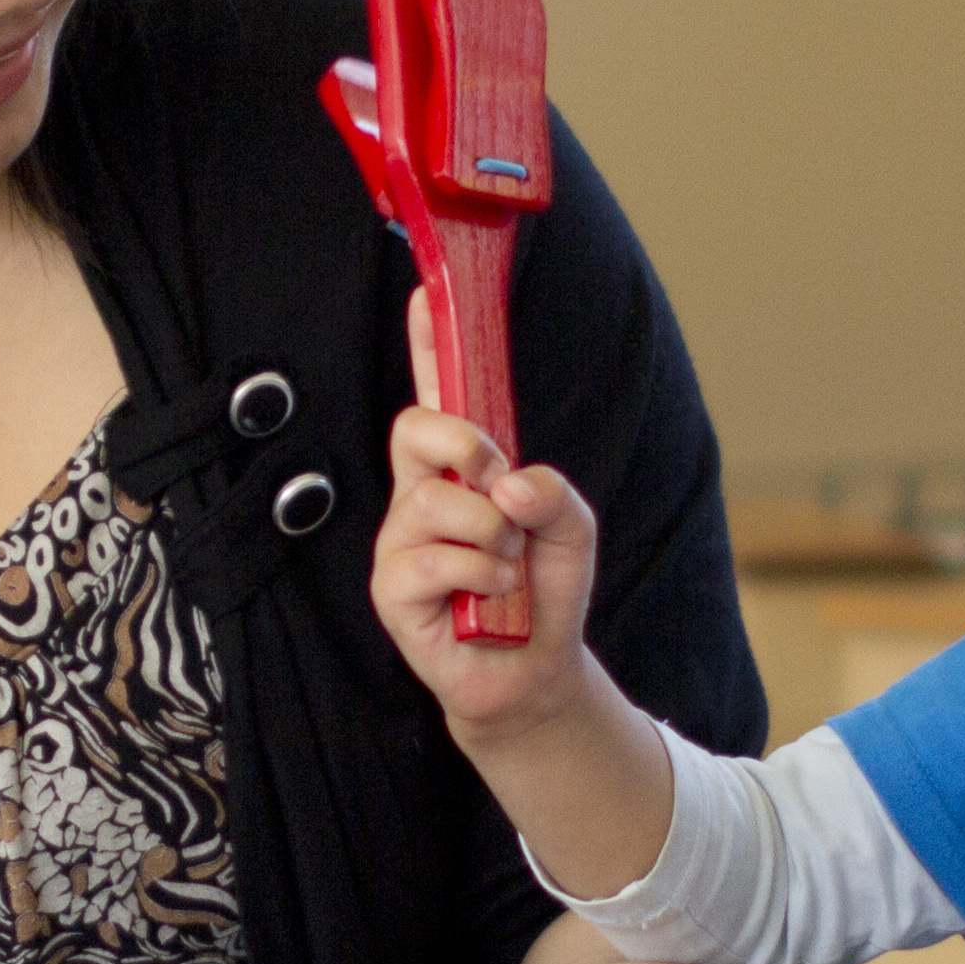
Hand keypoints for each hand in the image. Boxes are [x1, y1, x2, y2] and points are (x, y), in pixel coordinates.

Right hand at [371, 302, 599, 732]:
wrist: (532, 670)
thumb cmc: (542, 590)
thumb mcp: (572, 529)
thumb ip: (553, 491)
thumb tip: (508, 481)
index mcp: (460, 468)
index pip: (436, 393)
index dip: (429, 343)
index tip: (424, 293)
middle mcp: (420, 494)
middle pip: (414, 427)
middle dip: (466, 444)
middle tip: (500, 483)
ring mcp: (400, 540)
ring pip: (432, 500)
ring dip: (492, 531)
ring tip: (510, 564)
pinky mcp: (392, 588)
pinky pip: (431, 558)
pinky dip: (481, 573)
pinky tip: (493, 596)